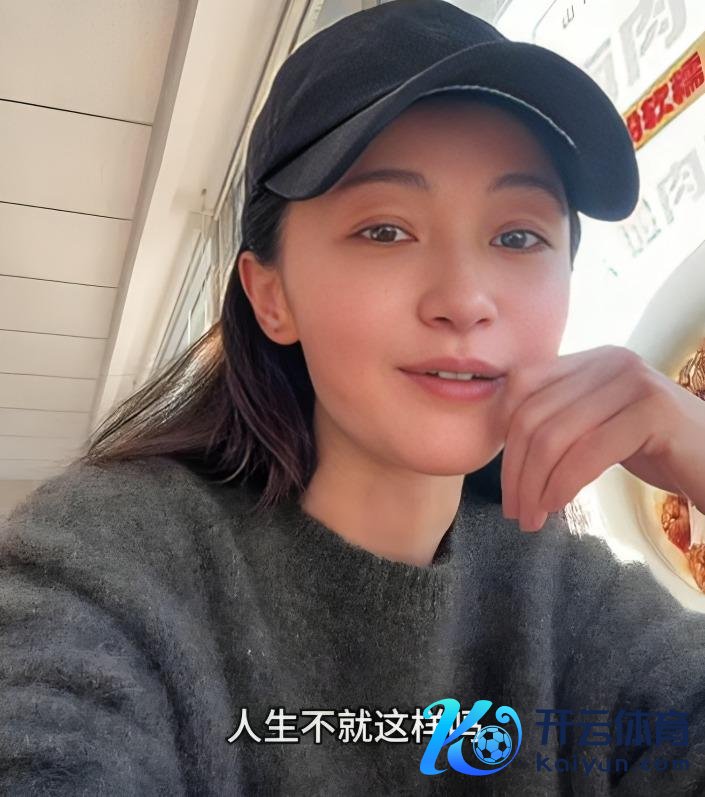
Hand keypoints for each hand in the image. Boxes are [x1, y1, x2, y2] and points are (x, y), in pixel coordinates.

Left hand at [498, 344, 704, 531]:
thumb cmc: (658, 452)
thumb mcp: (599, 427)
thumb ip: (560, 420)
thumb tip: (501, 436)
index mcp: (591, 360)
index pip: (522, 385)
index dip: (502, 433)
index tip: (505, 478)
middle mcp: (611, 361)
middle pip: (533, 414)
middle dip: (515, 470)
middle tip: (513, 510)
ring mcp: (634, 382)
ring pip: (554, 436)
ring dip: (534, 485)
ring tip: (530, 519)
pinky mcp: (654, 412)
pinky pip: (588, 453)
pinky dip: (562, 484)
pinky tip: (555, 506)